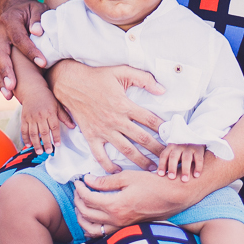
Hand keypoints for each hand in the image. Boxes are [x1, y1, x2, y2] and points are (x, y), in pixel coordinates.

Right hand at [0, 0, 49, 98]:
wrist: (14, 9)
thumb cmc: (30, 11)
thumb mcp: (37, 8)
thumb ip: (38, 17)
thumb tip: (37, 31)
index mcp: (10, 20)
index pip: (19, 38)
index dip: (30, 51)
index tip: (43, 63)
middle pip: (0, 53)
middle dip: (6, 70)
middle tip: (13, 86)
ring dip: (0, 79)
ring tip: (9, 94)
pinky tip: (7, 93)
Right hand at [20, 85, 61, 154]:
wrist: (33, 90)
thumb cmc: (47, 98)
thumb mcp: (57, 105)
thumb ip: (64, 116)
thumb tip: (73, 126)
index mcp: (50, 112)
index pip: (54, 127)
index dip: (56, 137)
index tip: (58, 145)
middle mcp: (40, 115)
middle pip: (44, 132)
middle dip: (46, 143)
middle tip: (49, 151)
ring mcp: (31, 117)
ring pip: (33, 133)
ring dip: (36, 144)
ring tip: (40, 151)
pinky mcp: (24, 118)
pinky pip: (24, 130)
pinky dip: (26, 138)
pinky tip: (28, 145)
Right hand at [46, 62, 164, 173]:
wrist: (71, 84)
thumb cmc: (98, 76)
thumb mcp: (122, 71)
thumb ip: (143, 79)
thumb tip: (162, 90)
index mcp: (124, 104)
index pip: (149, 119)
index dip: (163, 128)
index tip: (172, 136)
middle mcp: (115, 120)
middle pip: (141, 138)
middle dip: (157, 149)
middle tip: (167, 158)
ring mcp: (103, 130)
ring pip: (125, 150)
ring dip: (140, 160)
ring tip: (151, 168)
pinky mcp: (91, 136)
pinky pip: (101, 156)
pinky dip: (109, 166)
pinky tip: (118, 172)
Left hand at [73, 169, 193, 235]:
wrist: (173, 197)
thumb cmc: (153, 184)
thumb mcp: (129, 177)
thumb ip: (106, 181)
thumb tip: (88, 180)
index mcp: (116, 205)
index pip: (88, 199)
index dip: (80, 188)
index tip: (78, 180)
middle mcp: (116, 220)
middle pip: (86, 214)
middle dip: (77, 200)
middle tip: (77, 189)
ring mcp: (121, 227)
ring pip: (91, 229)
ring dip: (81, 217)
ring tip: (80, 204)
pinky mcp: (125, 230)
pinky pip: (102, 234)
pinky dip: (92, 228)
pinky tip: (91, 219)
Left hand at [158, 143, 204, 181]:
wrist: (196, 139)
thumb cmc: (181, 153)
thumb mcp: (173, 154)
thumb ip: (167, 163)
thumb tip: (157, 176)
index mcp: (170, 147)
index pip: (164, 155)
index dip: (162, 165)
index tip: (160, 175)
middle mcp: (179, 146)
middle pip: (174, 156)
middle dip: (172, 167)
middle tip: (171, 178)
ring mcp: (189, 147)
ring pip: (186, 158)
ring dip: (185, 169)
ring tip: (184, 180)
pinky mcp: (199, 150)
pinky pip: (199, 158)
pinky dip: (198, 167)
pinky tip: (196, 175)